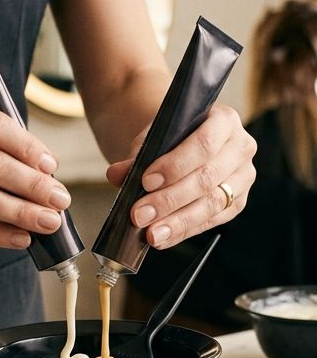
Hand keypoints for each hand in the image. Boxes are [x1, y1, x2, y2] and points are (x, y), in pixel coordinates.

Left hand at [106, 104, 256, 249]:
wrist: (183, 145)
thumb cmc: (171, 139)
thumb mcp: (154, 139)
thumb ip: (136, 156)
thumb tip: (116, 175)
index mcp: (224, 120)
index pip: (204, 144)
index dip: (175, 165)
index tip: (146, 181)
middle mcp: (240, 147)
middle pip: (207, 178)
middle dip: (169, 200)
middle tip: (139, 215)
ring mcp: (243, 177)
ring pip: (212, 204)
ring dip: (177, 221)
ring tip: (151, 234)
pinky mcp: (237, 202)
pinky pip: (212, 221)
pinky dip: (184, 231)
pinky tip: (163, 237)